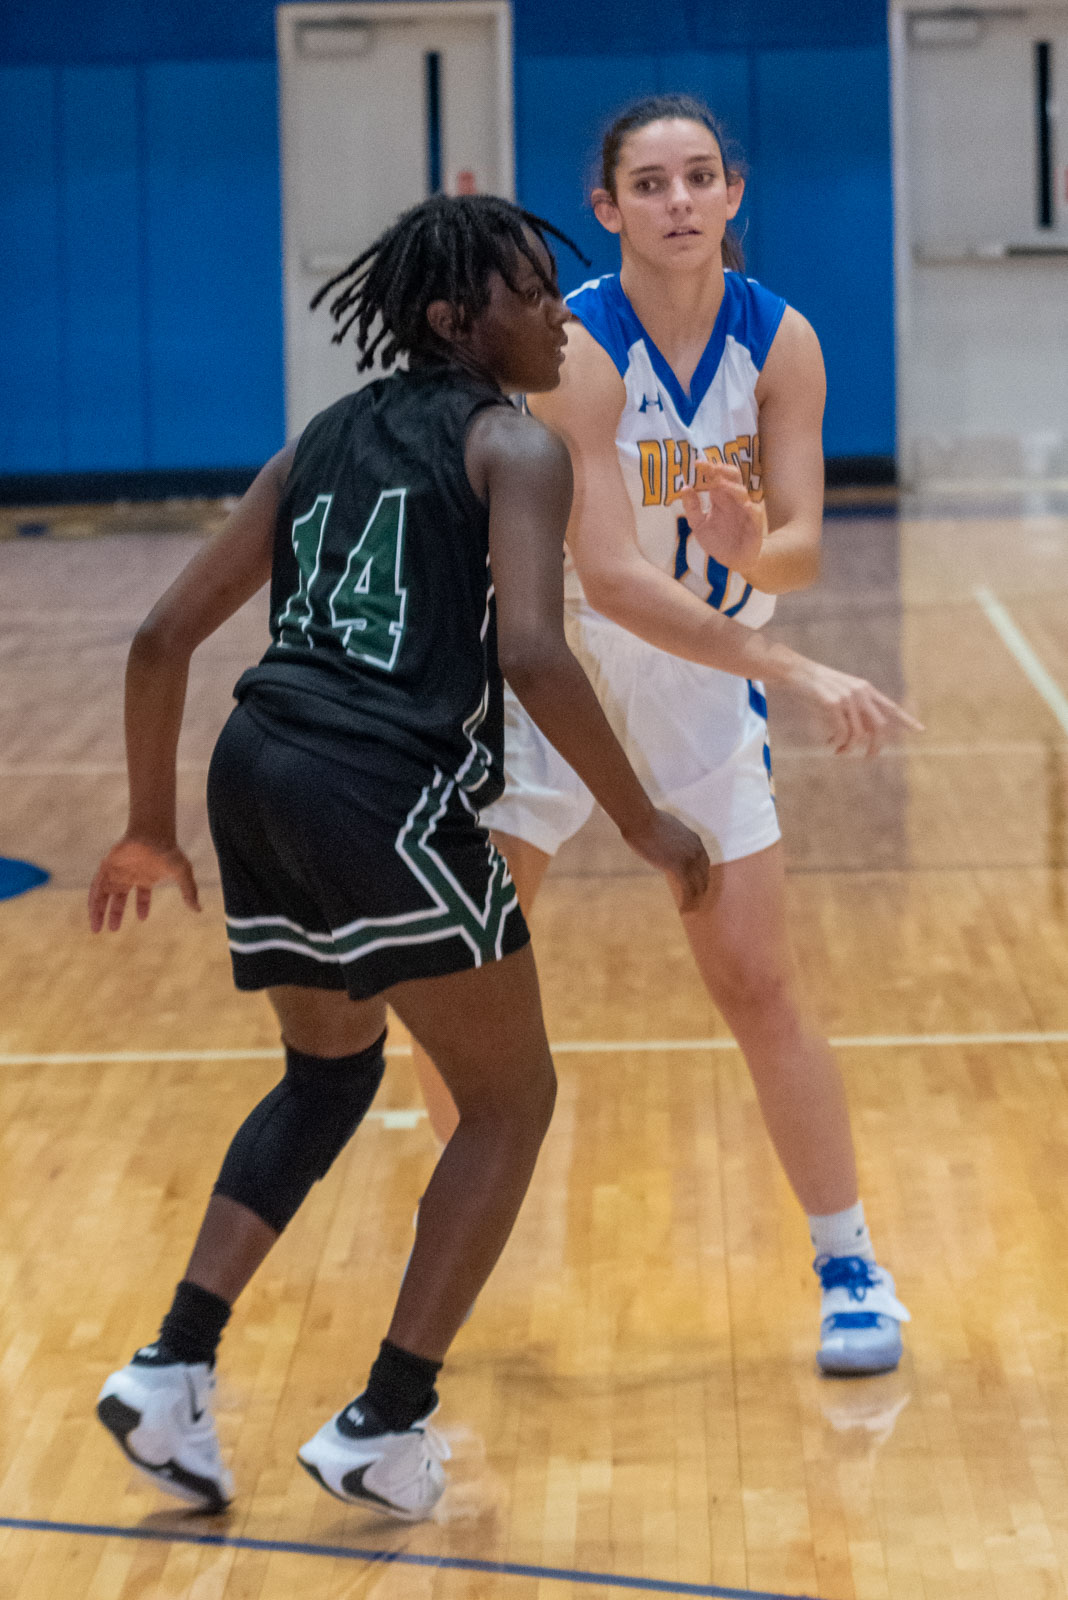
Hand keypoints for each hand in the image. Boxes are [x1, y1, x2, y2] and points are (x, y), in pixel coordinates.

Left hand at [88, 834, 200, 931]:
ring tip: (95, 929)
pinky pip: (96, 885)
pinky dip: (93, 899)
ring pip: (105, 894)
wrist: (152, 833)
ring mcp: (117, 871)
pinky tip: (93, 910)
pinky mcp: (107, 866)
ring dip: (99, 911)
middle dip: (115, 914)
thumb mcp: (182, 873)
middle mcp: (129, 876)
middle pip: (119, 899)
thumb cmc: (168, 851)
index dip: (141, 907)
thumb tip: (199, 910)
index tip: (142, 918)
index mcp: (145, 878)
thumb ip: (189, 891)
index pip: (141, 896)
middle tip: (112, 930)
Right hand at [622, 808, 709, 912]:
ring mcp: (689, 859)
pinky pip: (687, 889)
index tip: (698, 885)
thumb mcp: (668, 830)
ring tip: (692, 910)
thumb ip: (673, 840)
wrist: (642, 820)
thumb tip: (667, 846)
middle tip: (698, 901)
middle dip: (702, 889)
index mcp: (695, 840)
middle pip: (704, 875)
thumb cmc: (648, 822)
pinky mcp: (679, 867)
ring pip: (698, 885)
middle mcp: (697, 850)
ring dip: (696, 899)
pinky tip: (684, 910)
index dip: (702, 876)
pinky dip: (687, 901)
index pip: (704, 863)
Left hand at [679, 461, 765, 578]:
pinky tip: (745, 505)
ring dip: (732, 488)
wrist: (734, 560)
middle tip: (713, 468)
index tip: (697, 464)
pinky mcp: (755, 524)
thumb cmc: (718, 540)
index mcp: (721, 498)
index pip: (716, 477)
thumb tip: (684, 487)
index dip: (709, 469)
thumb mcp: (699, 525)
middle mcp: (734, 500)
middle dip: (724, 471)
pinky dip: (751, 508)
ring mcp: (745, 510)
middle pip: (733, 478)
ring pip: (742, 493)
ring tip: (721, 484)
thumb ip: (692, 507)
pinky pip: (755, 513)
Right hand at [786, 658, 923, 755]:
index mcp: (864, 689)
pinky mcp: (833, 703)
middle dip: (876, 746)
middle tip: (868, 759)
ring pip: (859, 733)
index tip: (920, 730)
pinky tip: (829, 744)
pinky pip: (842, 732)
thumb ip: (853, 709)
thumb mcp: (839, 694)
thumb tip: (861, 735)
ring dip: (849, 748)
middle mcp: (860, 692)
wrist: (794, 672)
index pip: (890, 706)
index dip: (905, 719)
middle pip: (880, 725)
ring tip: (839, 752)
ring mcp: (847, 697)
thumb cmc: (814, 686)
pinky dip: (838, 743)